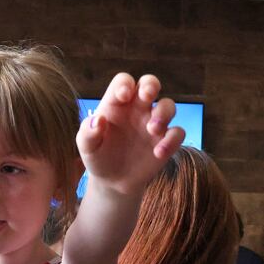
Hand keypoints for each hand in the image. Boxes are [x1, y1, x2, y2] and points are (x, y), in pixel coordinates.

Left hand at [76, 73, 184, 195]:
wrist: (112, 181)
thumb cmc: (98, 157)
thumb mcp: (86, 147)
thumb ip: (88, 132)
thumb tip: (98, 120)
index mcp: (116, 104)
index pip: (124, 82)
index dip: (125, 84)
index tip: (122, 96)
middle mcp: (137, 109)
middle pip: (150, 84)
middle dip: (151, 84)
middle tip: (147, 96)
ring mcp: (153, 123)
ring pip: (168, 105)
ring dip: (163, 113)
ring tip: (151, 129)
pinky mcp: (165, 140)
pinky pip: (177, 132)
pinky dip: (172, 140)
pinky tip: (158, 153)